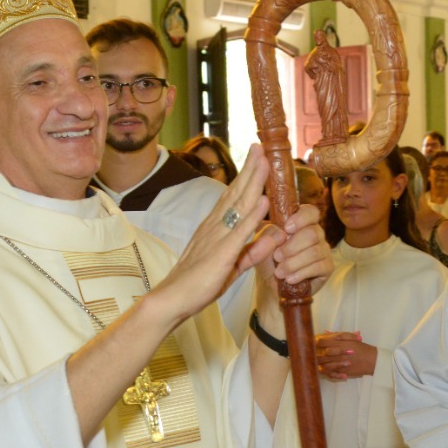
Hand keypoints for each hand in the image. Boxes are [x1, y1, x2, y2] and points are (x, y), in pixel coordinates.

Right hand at [153, 147, 274, 323]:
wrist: (173, 299)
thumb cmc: (199, 283)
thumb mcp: (234, 265)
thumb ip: (255, 250)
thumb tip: (275, 235)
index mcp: (216, 228)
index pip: (234, 196)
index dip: (247, 176)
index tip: (258, 158)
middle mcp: (215, 227)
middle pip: (236, 192)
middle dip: (251, 169)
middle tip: (262, 147)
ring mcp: (216, 237)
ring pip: (238, 205)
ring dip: (253, 182)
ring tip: (265, 162)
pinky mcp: (220, 253)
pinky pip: (239, 232)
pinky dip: (252, 215)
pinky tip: (263, 200)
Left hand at [253, 201, 333, 327]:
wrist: (271, 285)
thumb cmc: (267, 260)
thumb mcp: (260, 244)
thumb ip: (266, 233)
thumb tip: (280, 231)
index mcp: (301, 223)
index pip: (311, 212)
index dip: (301, 218)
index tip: (286, 228)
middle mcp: (316, 234)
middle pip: (312, 233)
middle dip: (291, 247)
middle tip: (276, 257)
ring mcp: (323, 250)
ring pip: (315, 251)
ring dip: (294, 263)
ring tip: (279, 272)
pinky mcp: (327, 267)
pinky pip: (319, 267)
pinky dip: (301, 273)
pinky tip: (290, 279)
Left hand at [315, 331, 375, 380]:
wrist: (372, 360)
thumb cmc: (362, 348)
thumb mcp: (350, 339)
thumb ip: (337, 335)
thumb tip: (325, 332)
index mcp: (339, 343)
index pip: (322, 342)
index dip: (316, 342)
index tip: (314, 343)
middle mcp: (338, 353)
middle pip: (321, 354)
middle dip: (315, 354)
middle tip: (313, 354)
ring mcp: (340, 363)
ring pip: (324, 365)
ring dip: (320, 364)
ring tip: (318, 363)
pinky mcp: (342, 371)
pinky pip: (331, 373)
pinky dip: (328, 372)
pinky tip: (326, 370)